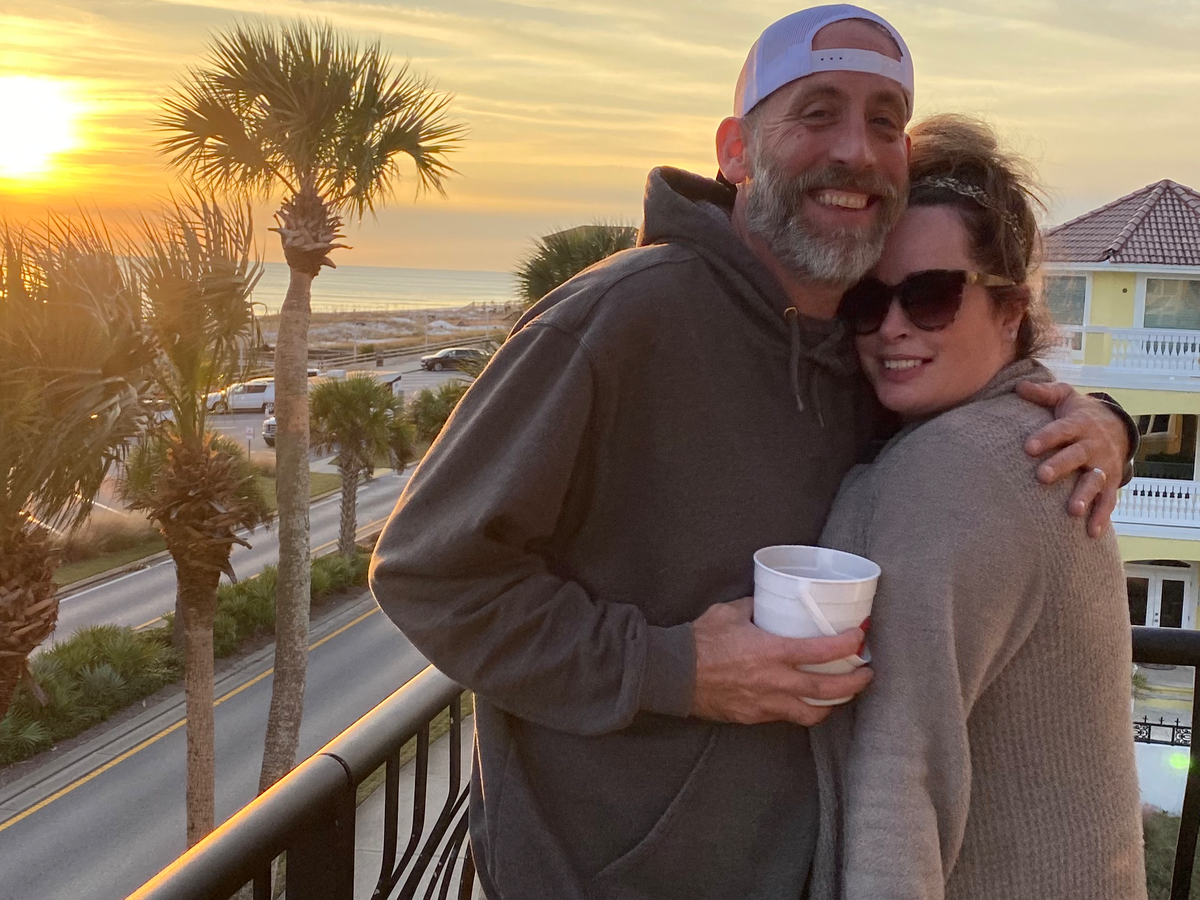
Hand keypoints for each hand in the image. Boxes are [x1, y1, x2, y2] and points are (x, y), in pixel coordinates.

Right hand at [690, 597, 871, 726]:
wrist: (674, 673)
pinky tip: (805, 703)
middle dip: (854, 683)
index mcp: (772, 652)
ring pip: (811, 714)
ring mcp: (765, 704)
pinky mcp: (753, 717)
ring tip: (842, 696)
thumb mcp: (731, 612)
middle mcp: (774, 681)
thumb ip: (756, 607)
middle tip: (866, 674)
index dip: (847, 645)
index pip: (821, 652)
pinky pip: (785, 717)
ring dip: (833, 705)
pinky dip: (801, 711)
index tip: (861, 638)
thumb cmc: (701, 640)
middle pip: (827, 690)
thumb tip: (771, 601)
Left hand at [1016, 381, 1127, 537]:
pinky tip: (1091, 533)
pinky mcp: (1111, 482)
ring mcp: (1104, 465)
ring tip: (1071, 511)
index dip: (1046, 437)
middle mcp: (1093, 445)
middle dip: (1060, 466)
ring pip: (1094, 481)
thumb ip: (1043, 393)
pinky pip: (1109, 501)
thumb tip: (1018, 386)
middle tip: (1041, 477)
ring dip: (1084, 496)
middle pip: (1076, 455)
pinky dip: (1102, 517)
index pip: (1061, 430)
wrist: (1116, 426)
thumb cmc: (1078, 412)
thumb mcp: (1064, 396)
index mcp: (1079, 424)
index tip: (1028, 447)